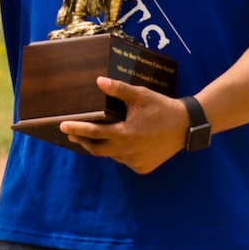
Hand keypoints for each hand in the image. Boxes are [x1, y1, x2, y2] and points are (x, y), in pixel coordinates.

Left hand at [60, 78, 191, 173]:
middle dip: (83, 141)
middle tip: (73, 134)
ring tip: (98, 136)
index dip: (77, 129)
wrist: (186, 126)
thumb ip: (118, 89)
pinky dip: (120, 153)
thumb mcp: (140, 95)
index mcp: (125, 133)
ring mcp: (135, 162)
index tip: (62, 127)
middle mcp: (127, 151)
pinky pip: (124, 161)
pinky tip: (121, 143)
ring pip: (111, 156)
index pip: (94, 133)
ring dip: (103, 147)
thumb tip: (98, 81)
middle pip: (97, 149)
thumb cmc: (162, 107)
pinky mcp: (142, 168)